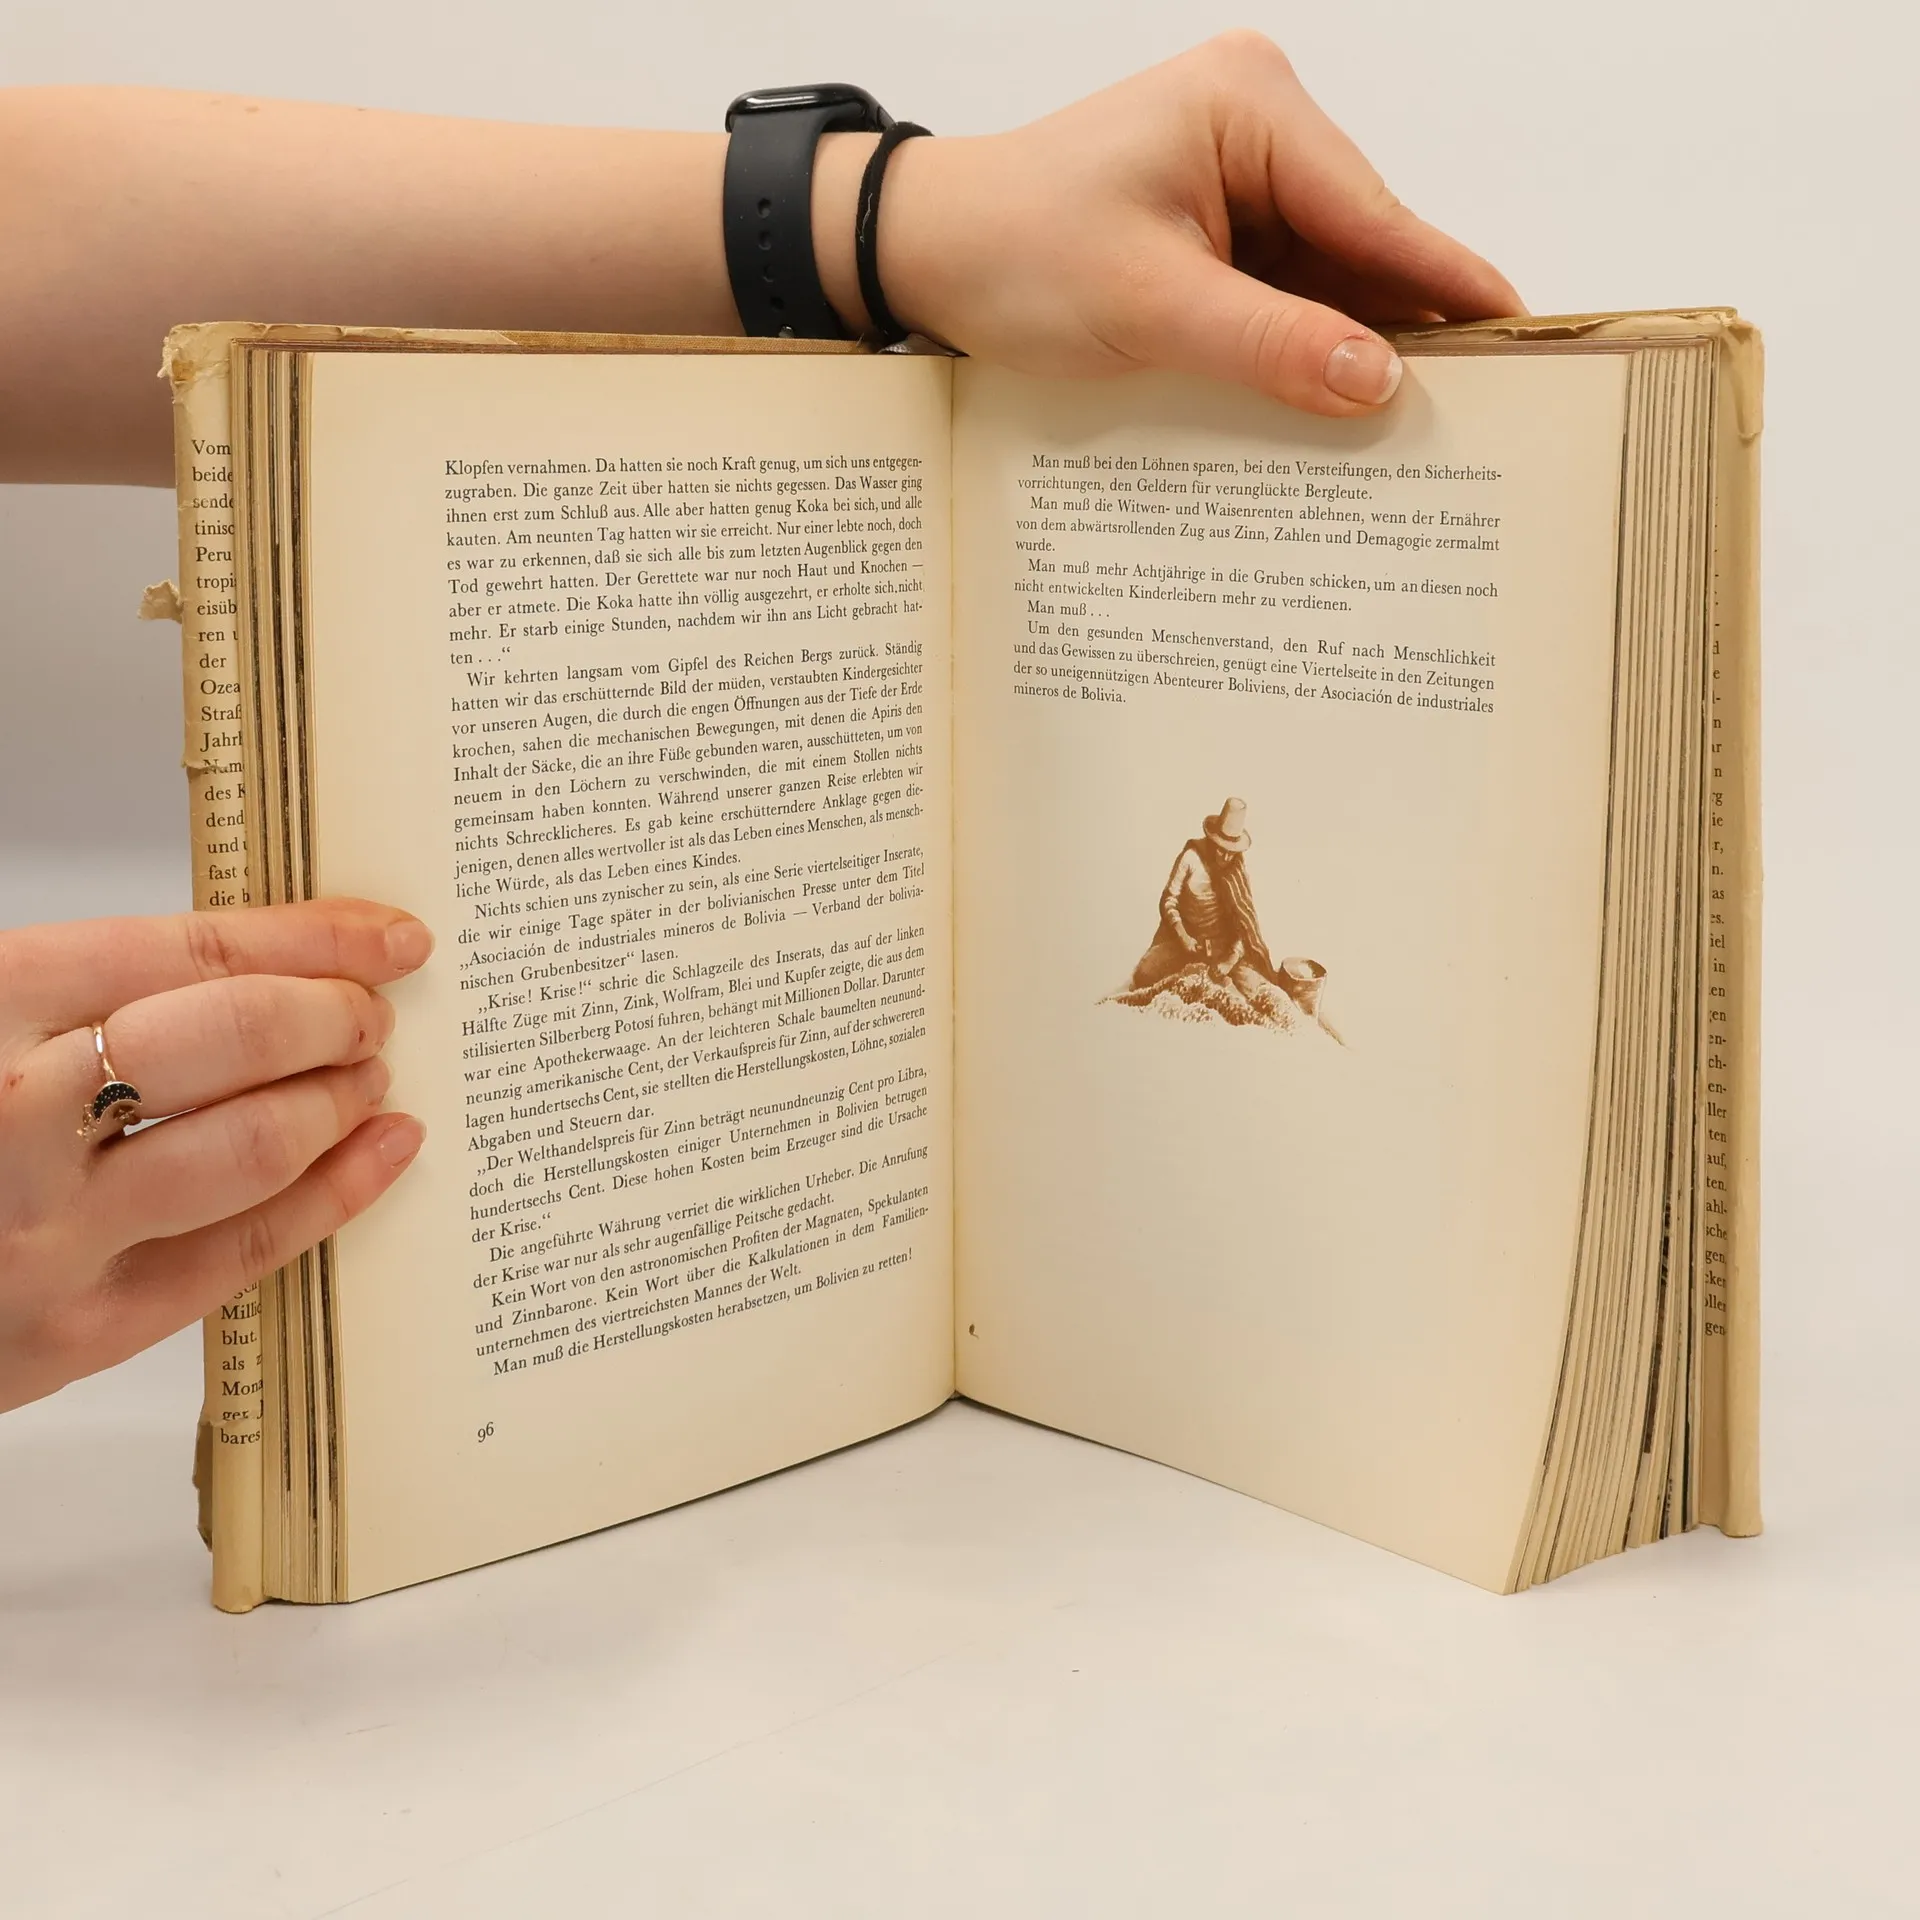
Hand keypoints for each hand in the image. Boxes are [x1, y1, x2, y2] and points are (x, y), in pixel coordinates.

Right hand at [0, 899, 429, 1411]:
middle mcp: (11, 1117)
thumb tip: (251, 963)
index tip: (387, 936)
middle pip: (230, 1041)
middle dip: (330, 1018)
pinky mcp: (73, 1332)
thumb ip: (74, 990)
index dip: (312, 940)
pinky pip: (238, 1256)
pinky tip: (379, 1155)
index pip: (187, 953)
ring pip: (248, 1149)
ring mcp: (45, 1233)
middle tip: (370, 1013)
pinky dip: (332, 1197)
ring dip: (336, 1103)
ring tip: (369, 1077)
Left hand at [879, 32, 1521, 414]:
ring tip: (1416, 427)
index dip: (1445, 283)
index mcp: (1250, 110)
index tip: (1521, 336)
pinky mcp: (1214, 228)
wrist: (927, 253)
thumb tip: (1379, 380)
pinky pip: (1281, 294)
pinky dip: (1300, 348)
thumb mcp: (1148, 305)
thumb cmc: (1014, 251)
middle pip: (1359, 246)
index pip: (1374, 212)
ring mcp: (1236, 179)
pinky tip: (1334, 405)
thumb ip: (1269, 343)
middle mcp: (1256, 130)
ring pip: (1324, 279)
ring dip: (1349, 348)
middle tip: (1475, 410)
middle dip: (1400, 327)